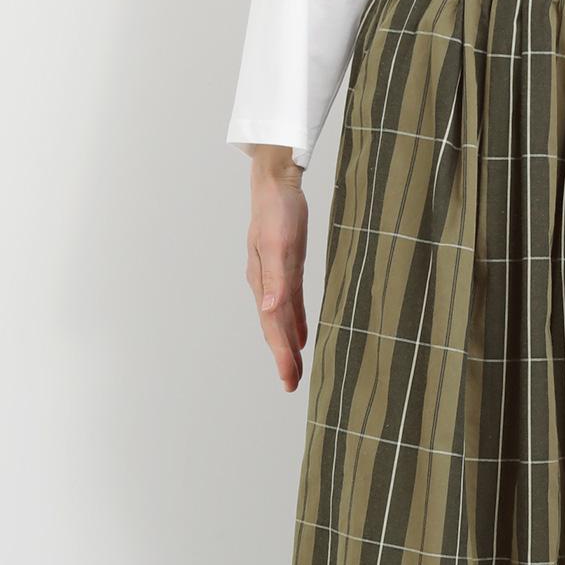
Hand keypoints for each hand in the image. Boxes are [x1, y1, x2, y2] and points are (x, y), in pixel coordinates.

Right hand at [246, 145, 308, 391]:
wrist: (275, 180)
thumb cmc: (278, 209)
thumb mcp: (279, 244)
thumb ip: (276, 279)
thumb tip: (271, 312)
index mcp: (264, 282)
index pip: (273, 327)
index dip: (281, 355)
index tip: (289, 381)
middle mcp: (266, 283)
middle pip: (274, 328)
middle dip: (282, 357)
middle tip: (291, 385)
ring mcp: (273, 275)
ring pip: (280, 319)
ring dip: (286, 344)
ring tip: (293, 367)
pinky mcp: (284, 266)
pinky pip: (290, 303)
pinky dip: (294, 322)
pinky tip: (300, 336)